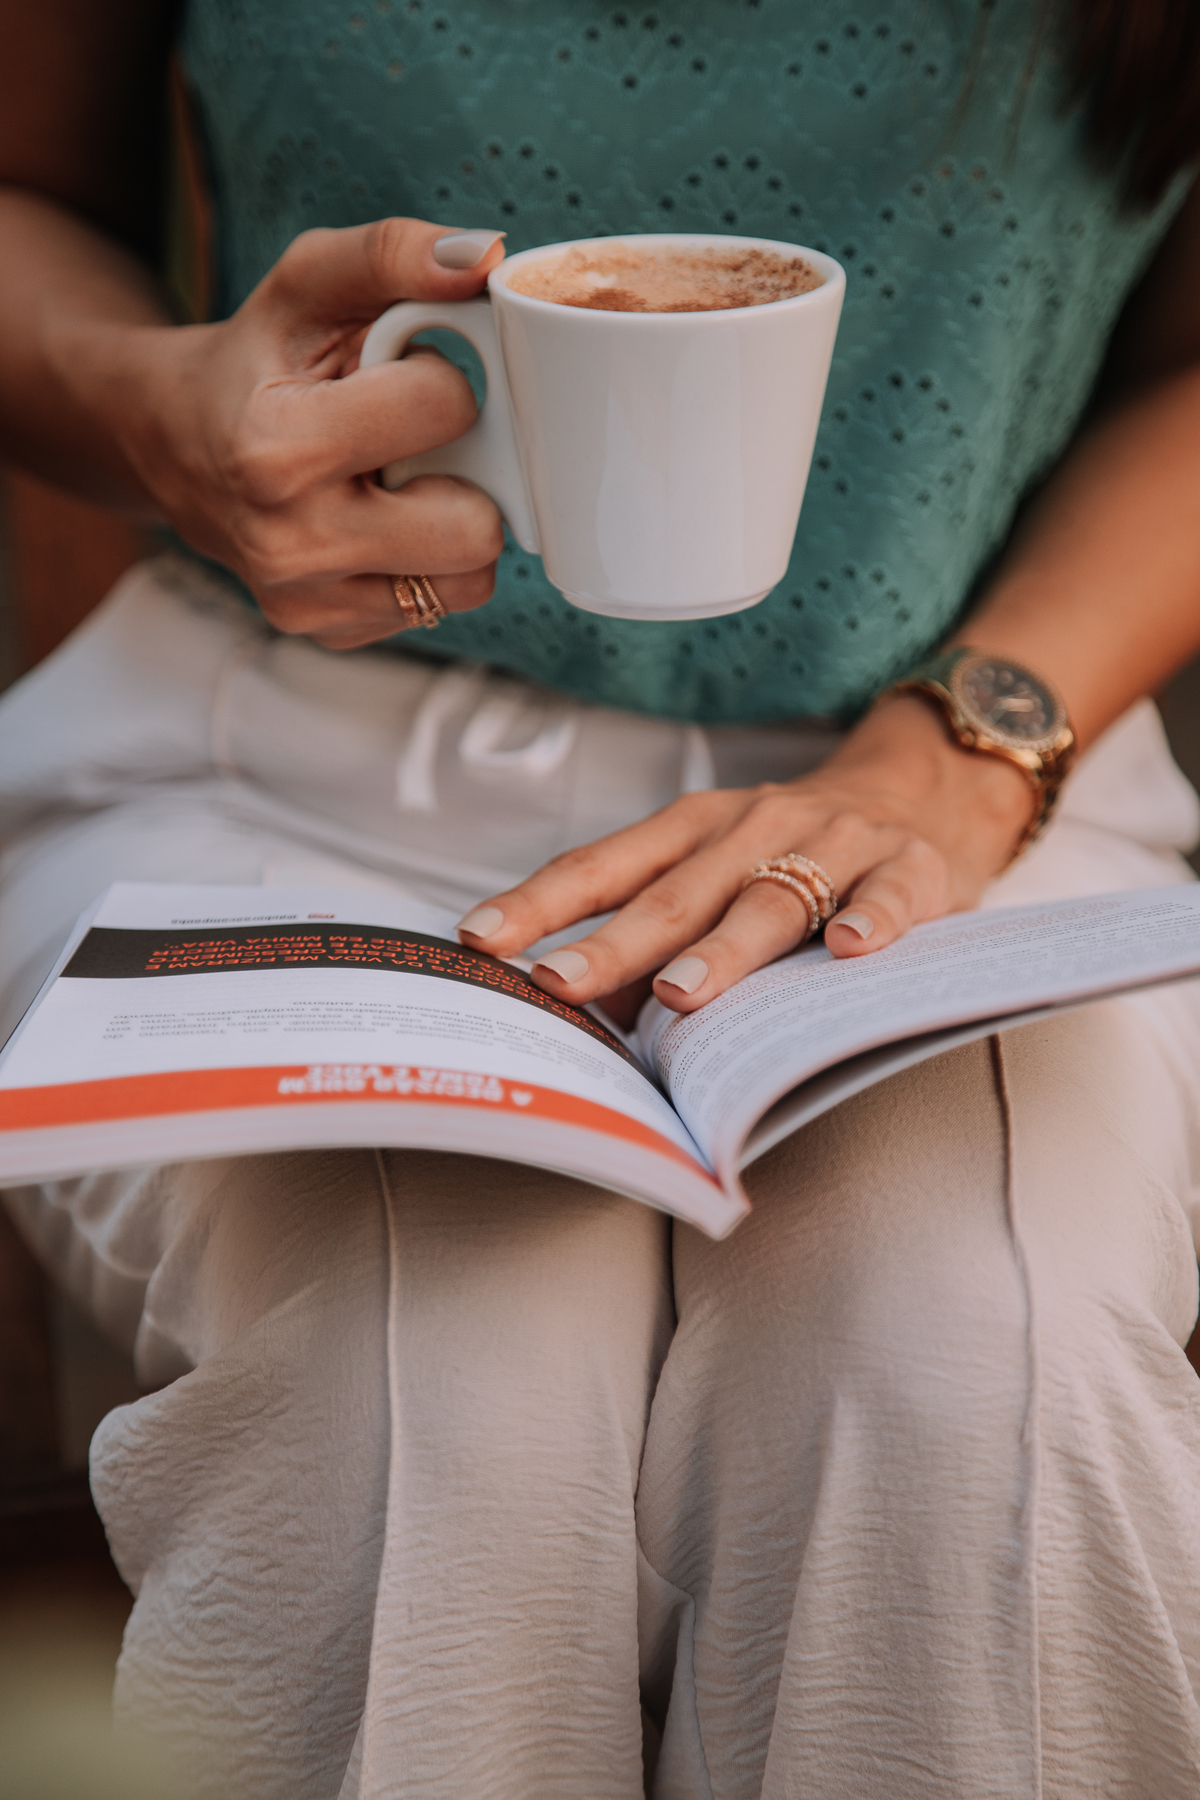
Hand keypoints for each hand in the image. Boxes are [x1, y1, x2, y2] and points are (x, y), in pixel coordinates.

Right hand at [92, 218, 506, 647]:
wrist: (176, 442)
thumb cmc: (257, 357)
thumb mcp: (307, 283)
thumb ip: (392, 253)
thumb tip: (487, 256)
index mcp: (277, 450)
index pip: (447, 409)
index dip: (442, 380)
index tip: (396, 378)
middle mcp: (289, 543)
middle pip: (475, 530)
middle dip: (467, 476)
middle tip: (415, 447)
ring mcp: (308, 602)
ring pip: (470, 582)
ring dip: (455, 527)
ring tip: (399, 485)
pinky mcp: (329, 633)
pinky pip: (435, 608)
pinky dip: (424, 563)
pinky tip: (376, 525)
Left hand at [457, 697, 1035, 1018]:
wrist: (925, 794)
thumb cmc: (796, 856)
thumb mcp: (718, 876)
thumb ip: (655, 935)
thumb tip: (585, 1003)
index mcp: (694, 830)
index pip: (603, 867)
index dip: (539, 903)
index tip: (479, 939)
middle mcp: (754, 827)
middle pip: (674, 892)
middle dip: (614, 943)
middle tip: (558, 983)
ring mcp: (832, 845)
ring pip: (770, 899)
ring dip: (723, 946)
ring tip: (680, 990)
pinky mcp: (907, 867)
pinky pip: (887, 895)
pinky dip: (869, 919)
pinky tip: (848, 950)